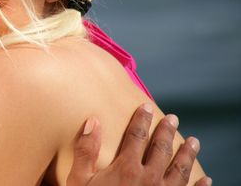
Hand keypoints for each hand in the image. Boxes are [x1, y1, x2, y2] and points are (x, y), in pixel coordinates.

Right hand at [67, 104, 211, 185]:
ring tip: (193, 142)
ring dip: (187, 153)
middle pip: (161, 149)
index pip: (136, 136)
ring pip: (180, 169)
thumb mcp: (79, 179)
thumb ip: (86, 150)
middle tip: (173, 119)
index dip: (141, 120)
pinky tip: (206, 179)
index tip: (146, 107)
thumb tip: (93, 122)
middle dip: (167, 132)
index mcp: (127, 168)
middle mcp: (149, 178)